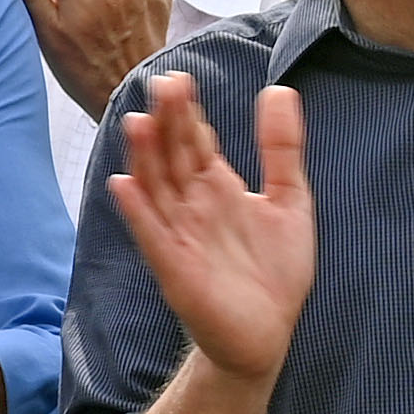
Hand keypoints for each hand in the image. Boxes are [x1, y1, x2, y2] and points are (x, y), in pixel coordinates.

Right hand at [105, 70, 313, 382]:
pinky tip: (124, 185)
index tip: (180, 78)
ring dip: (145, 158)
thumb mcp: (290, 199)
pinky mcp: (175, 269)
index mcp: (216, 187)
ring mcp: (179, 236)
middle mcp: (192, 206)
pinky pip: (152, 236)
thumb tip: (279, 89)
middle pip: (173, 156)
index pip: (195, 140)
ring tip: (138, 122)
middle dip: (167, 122)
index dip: (187, 112)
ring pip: (156, 189)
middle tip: (163, 84)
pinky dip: (138, 212)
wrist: (268, 335)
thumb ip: (281, 148)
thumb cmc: (275, 272)